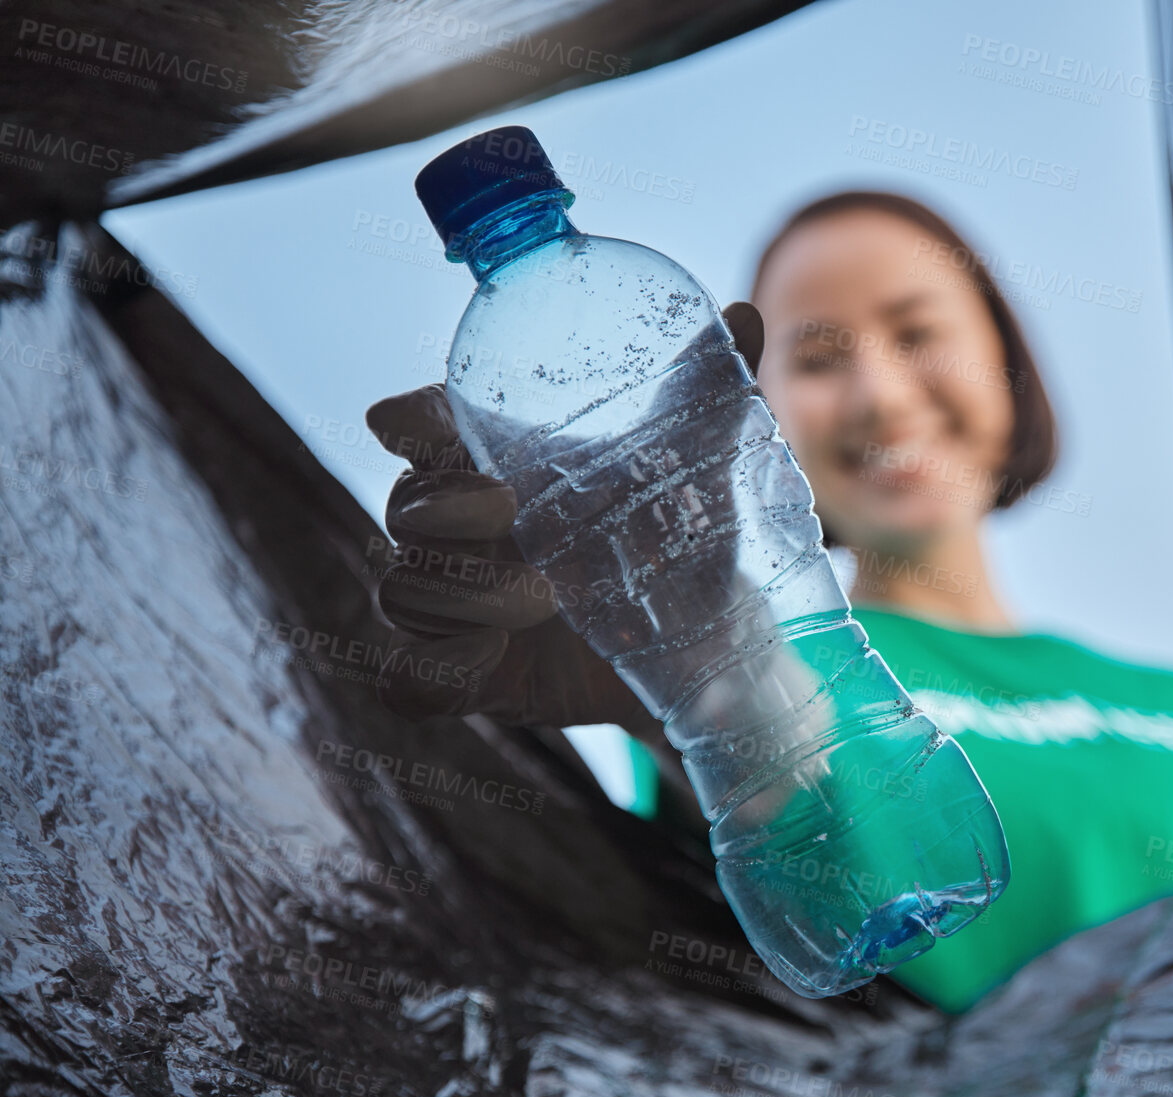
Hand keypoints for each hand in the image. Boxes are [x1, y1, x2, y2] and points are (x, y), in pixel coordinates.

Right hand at [363, 301, 765, 731]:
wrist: (710, 645)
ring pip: (402, 590)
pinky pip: (409, 677)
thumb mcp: (697, 467)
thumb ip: (706, 394)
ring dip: (461, 593)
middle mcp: (463, 531)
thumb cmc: (682, 535)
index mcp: (497, 463)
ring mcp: (457, 606)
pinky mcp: (466, 674)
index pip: (421, 429)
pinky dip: (433, 669)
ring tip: (544, 599)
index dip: (406, 422)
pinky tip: (489, 657)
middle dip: (442, 506)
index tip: (403, 422)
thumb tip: (741, 314)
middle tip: (508, 509)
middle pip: (404, 507)